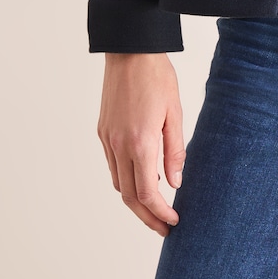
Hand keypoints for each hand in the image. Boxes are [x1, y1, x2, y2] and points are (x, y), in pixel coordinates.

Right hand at [97, 52, 185, 236]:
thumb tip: (175, 183)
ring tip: (154, 208)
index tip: (173, 221)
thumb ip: (175, 151)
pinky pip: (112, 166)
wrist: (129, 51)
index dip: (160, 213)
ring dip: (135, 201)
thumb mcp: (175, 112)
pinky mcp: (102, 132)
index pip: (147, 193)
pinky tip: (141, 179)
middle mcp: (119, 145)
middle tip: (164, 228)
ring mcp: (107, 139)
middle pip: (129, 196)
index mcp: (140, 142)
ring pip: (118, 183)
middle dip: (147, 217)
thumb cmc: (157, 77)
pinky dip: (125, 180)